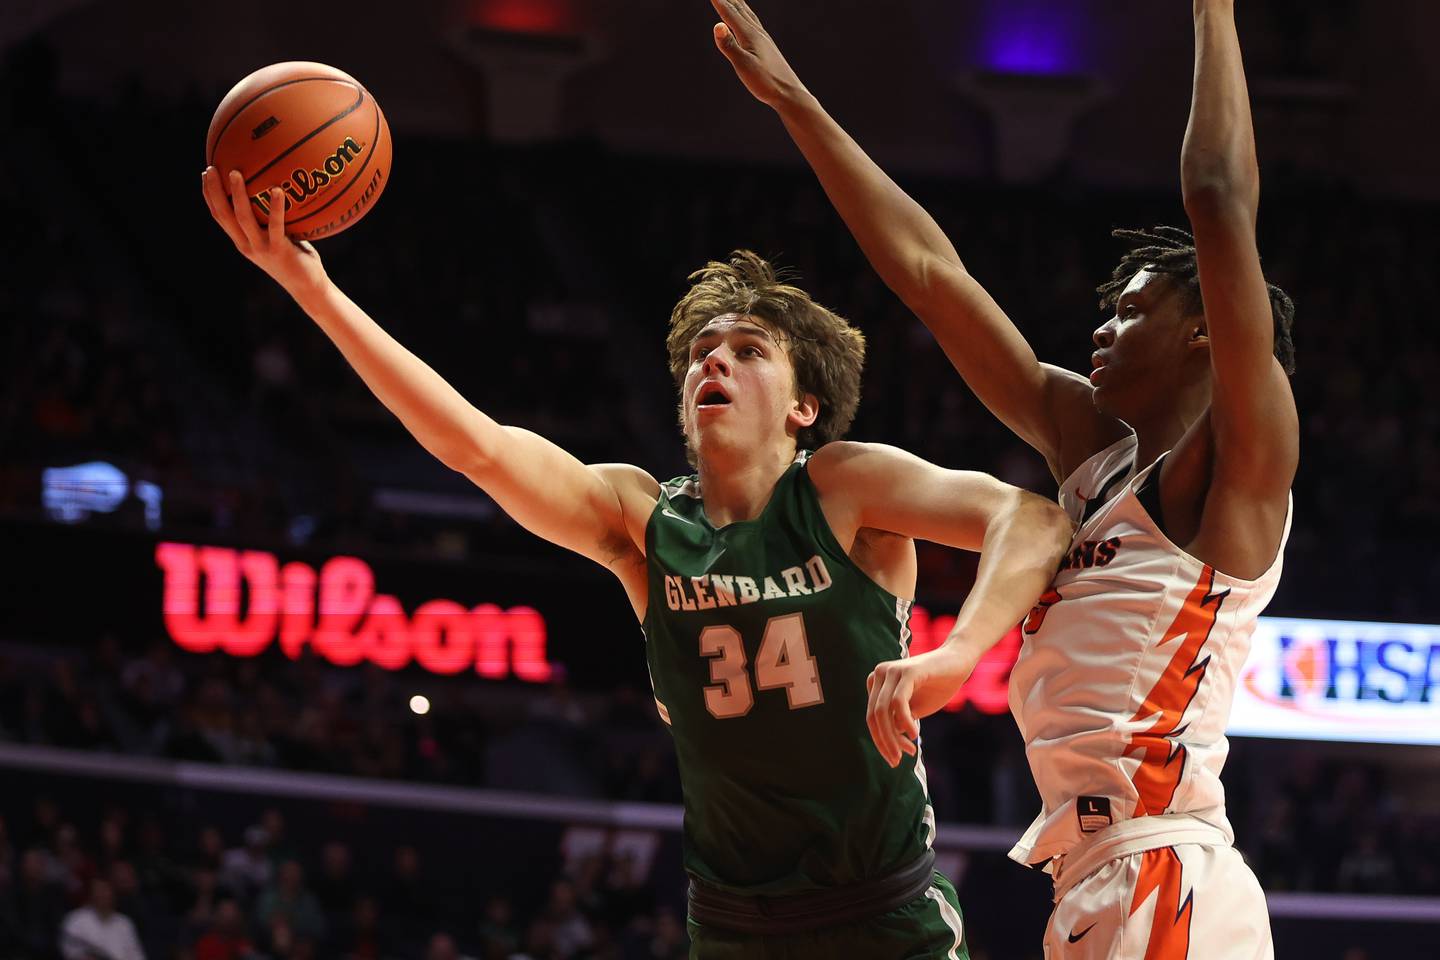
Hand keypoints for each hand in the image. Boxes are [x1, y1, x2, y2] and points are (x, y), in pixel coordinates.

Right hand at [201, 167, 328, 298]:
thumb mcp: (280, 237)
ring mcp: (261, 248)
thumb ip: (273, 220)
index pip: (219, 216)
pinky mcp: (278, 250)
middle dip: (214, 191)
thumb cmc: (297, 259)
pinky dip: (275, 207)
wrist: (308, 288)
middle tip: (211, 168)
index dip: (210, 195)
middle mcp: (246, 245)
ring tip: (235, 172)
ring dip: (237, 195)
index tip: (206, 174)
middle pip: (223, 215)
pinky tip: (277, 190)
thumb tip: (278, 189)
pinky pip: (275, 225)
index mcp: (242, 241)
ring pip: (243, 218)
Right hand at [709, 0, 805, 107]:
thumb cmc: (766, 82)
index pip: (730, 14)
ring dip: (738, 4)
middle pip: (740, 9)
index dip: (718, 1)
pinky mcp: (768, 47)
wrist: (789, 93)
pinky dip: (748, 16)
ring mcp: (764, 39)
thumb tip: (717, 25)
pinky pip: (755, 24)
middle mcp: (758, 33)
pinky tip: (749, 21)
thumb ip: (729, 46)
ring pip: (748, 15)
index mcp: (750, 36)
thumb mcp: (744, 66)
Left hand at [866, 644, 979, 767]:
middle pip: (874, 716)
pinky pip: (898, 702)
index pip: (872, 718)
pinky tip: (914, 734)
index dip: (881, 741)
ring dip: (893, 736)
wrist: (958, 663)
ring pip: (882, 712)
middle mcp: (879, 674)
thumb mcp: (914, 710)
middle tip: (898, 760)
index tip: (894, 759)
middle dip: (885, 742)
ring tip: (910, 750)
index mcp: (877, 683)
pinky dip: (905, 722)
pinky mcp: (907, 671)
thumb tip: (887, 743)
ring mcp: (891, 671)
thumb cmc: (936, 686)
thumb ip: (898, 722)